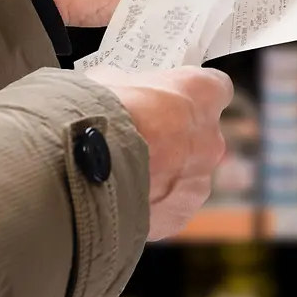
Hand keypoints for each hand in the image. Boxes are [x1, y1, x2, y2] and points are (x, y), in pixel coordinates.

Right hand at [85, 65, 231, 240]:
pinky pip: (167, 208)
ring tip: (124, 174)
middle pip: (201, 137)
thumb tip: (120, 92)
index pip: (214, 87)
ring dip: (162, 175)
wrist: (82, 169)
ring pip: (186, 176)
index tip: (171, 98)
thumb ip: (131, 86)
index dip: (190, 95)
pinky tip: (120, 198)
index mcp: (201, 94)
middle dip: (174, 139)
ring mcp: (199, 181)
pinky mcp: (179, 215)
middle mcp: (210, 138)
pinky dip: (148, 205)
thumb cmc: (99, 115)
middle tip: (140, 140)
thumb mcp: (110, 80)